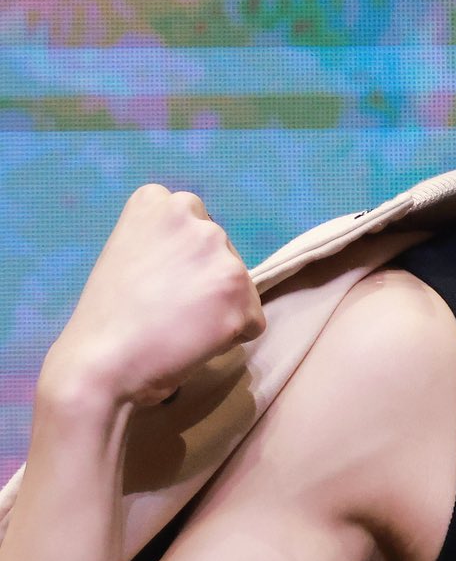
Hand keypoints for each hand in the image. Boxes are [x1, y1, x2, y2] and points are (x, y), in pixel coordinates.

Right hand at [41, 184, 266, 410]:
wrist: (99, 361)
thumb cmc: (107, 317)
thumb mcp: (126, 251)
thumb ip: (164, 243)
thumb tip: (201, 262)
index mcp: (158, 200)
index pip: (195, 226)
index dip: (181, 262)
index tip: (156, 281)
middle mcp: (192, 214)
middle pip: (222, 254)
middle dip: (204, 283)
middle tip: (167, 309)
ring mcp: (219, 253)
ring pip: (239, 288)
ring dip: (219, 310)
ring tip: (178, 326)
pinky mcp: (239, 294)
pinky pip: (252, 321)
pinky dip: (231, 337)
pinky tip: (194, 341)